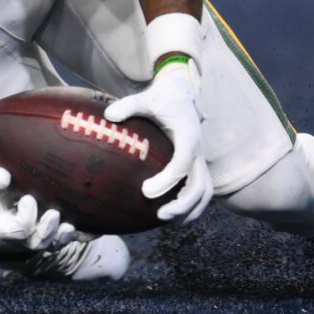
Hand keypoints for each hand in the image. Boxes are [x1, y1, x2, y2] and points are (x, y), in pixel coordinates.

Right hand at [0, 140, 83, 252]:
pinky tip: (95, 229)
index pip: (18, 230)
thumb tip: (5, 178)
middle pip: (38, 242)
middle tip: (54, 214)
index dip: (26, 218)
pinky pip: (70, 236)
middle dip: (48, 231)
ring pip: (55, 243)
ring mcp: (39, 231)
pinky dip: (83, 234)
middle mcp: (22, 234)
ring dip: (64, 236)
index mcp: (4, 227)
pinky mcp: (53, 225)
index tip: (29, 198)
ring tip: (71, 225)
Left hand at [105, 63, 212, 222]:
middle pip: (199, 184)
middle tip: (160, 215)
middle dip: (183, 204)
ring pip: (205, 191)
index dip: (167, 180)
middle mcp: (198, 148)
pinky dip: (192, 205)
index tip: (145, 191)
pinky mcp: (197, 164)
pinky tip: (174, 216)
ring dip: (191, 210)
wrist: (181, 92)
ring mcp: (200, 158)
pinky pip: (201, 189)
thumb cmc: (161, 98)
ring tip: (169, 222)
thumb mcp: (144, 99)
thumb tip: (108, 116)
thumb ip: (127, 106)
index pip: (182, 162)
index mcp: (187, 133)